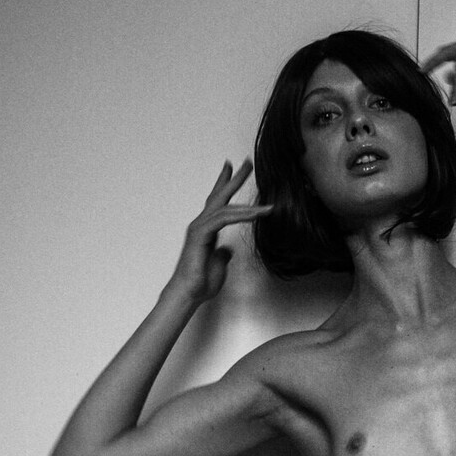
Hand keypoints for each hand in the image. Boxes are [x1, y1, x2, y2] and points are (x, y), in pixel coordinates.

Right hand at [168, 161, 271, 305]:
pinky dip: (241, 216)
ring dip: (247, 202)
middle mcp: (201, 223)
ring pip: (226, 207)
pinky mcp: (201, 234)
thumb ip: (223, 254)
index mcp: (206, 228)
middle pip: (219, 195)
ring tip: (266, 200)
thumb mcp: (219, 265)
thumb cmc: (201, 281)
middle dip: (234, 178)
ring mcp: (200, 227)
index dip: (225, 184)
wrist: (189, 293)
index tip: (233, 168)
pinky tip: (257, 214)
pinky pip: (224, 219)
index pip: (217, 202)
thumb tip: (228, 250)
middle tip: (247, 162)